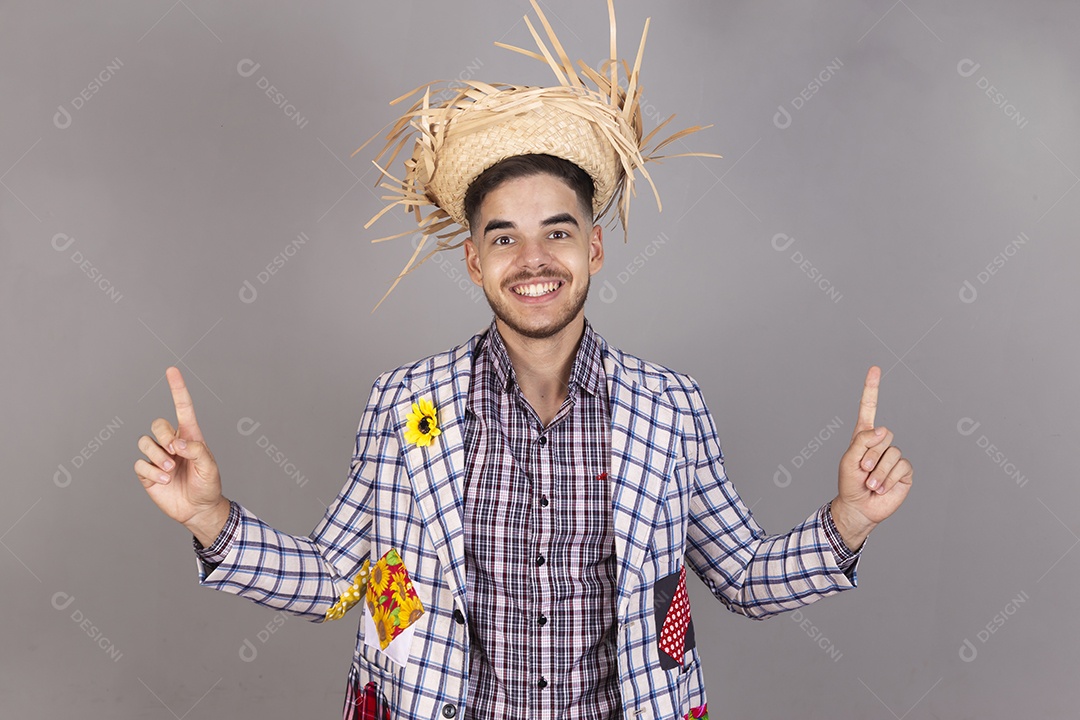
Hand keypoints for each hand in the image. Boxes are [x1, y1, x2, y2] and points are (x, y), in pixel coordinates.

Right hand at [134, 367, 227, 542]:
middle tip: (174, 453)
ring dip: (157, 457)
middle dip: (163, 435)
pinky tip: (164, 481)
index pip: (182, 407)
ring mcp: (158, 457)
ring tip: (171, 471)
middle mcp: (171, 442)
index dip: (177, 388)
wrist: (198, 509)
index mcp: (189, 435)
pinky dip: (152, 472)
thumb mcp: (210, 467)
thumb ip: (196, 450)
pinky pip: (139, 464)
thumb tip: (177, 443)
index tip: (171, 370)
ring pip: (144, 443)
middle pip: (157, 424)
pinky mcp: (147, 472)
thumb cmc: (207, 485)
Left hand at [831, 366, 912, 548]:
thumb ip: (862, 441)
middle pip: (884, 435)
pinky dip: (887, 478)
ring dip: (878, 471)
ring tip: (870, 483)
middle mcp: (881, 443)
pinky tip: (880, 488)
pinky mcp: (904, 470)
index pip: (869, 408)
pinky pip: (901, 466)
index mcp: (864, 436)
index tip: (875, 368)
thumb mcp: (849, 460)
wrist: (859, 507)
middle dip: (871, 455)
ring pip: (892, 452)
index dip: (872, 389)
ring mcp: (894, 456)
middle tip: (863, 471)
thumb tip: (884, 429)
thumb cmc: (850, 483)